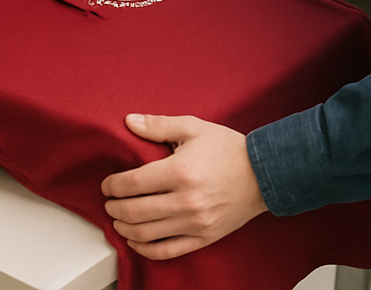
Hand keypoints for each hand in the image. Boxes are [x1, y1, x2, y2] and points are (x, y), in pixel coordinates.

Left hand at [101, 113, 267, 259]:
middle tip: (108, 202)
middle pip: (135, 211)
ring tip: (118, 219)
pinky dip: (146, 249)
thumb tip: (129, 121)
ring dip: (125, 228)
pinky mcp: (204, 237)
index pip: (133, 183)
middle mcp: (187, 201)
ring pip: (147, 234)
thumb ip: (159, 125)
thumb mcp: (193, 128)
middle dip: (114, 208)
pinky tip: (135, 240)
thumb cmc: (228, 150)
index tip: (107, 185)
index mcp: (181, 171)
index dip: (112, 186)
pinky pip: (168, 250)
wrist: (263, 174)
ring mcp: (195, 223)